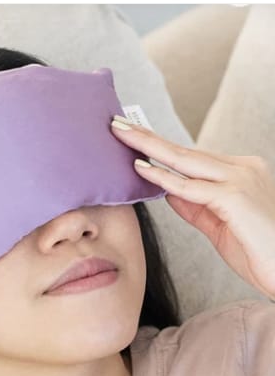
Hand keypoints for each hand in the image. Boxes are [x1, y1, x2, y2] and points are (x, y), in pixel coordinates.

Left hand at [111, 116, 274, 300]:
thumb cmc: (258, 252)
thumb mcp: (218, 225)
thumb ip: (194, 207)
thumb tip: (167, 191)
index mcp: (239, 174)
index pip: (191, 157)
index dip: (160, 147)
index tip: (134, 138)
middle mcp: (241, 169)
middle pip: (185, 151)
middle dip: (148, 137)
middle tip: (117, 123)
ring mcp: (240, 180)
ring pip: (185, 160)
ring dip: (148, 147)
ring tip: (121, 134)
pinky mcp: (235, 197)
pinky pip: (191, 187)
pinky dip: (164, 178)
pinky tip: (141, 168)